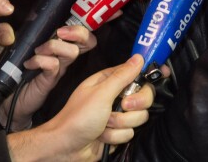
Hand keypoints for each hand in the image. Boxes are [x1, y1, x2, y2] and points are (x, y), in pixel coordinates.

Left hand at [0, 25, 96, 130]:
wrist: (4, 102)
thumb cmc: (10, 74)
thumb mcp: (5, 49)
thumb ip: (5, 35)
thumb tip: (6, 28)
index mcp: (59, 43)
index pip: (82, 30)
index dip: (96, 21)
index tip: (107, 13)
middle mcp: (63, 55)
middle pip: (88, 40)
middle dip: (79, 32)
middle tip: (61, 32)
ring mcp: (59, 68)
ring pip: (72, 52)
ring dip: (54, 46)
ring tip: (38, 51)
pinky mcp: (51, 81)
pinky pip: (54, 66)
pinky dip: (42, 60)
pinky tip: (30, 63)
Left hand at [6, 53, 154, 161]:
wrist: (64, 149)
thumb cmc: (78, 117)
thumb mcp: (101, 93)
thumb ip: (123, 76)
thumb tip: (139, 57)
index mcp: (111, 81)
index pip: (138, 76)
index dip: (141, 84)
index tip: (135, 92)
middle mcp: (116, 96)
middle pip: (143, 98)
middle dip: (133, 107)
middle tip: (122, 107)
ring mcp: (117, 115)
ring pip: (138, 117)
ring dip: (120, 124)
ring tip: (103, 125)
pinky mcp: (117, 132)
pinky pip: (129, 133)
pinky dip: (115, 137)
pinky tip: (101, 137)